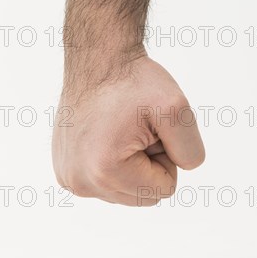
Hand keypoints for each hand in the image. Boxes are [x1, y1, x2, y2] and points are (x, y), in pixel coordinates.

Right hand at [52, 55, 204, 205]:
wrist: (97, 61)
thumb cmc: (133, 81)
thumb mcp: (177, 109)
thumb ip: (191, 151)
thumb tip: (181, 170)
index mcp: (105, 172)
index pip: (163, 190)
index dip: (165, 156)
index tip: (148, 128)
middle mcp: (80, 182)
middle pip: (142, 196)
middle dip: (148, 164)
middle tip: (135, 129)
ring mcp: (69, 178)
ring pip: (124, 191)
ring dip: (131, 164)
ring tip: (120, 131)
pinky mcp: (64, 171)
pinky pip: (105, 182)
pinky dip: (112, 163)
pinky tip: (106, 135)